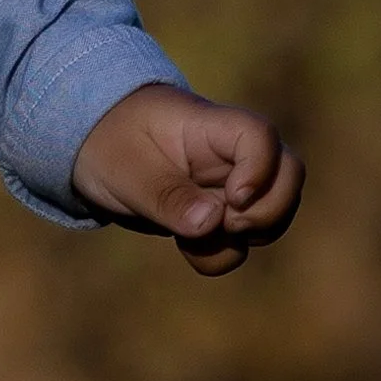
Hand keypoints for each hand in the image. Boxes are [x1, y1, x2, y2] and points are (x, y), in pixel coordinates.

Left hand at [70, 82, 302, 275]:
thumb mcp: (125, 168)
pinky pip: (240, 240)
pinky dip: (222, 253)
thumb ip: (167, 196)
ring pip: (273, 212)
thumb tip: (212, 224)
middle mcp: (230, 155)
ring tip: (194, 238)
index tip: (231, 197)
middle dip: (268, 212)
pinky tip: (187, 248)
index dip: (260, 169)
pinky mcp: (217, 214)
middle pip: (289, 175)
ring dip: (245, 238)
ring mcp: (228, 184)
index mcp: (209, 127)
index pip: (259, 135)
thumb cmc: (108, 142)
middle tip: (225, 224)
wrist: (91, 148)